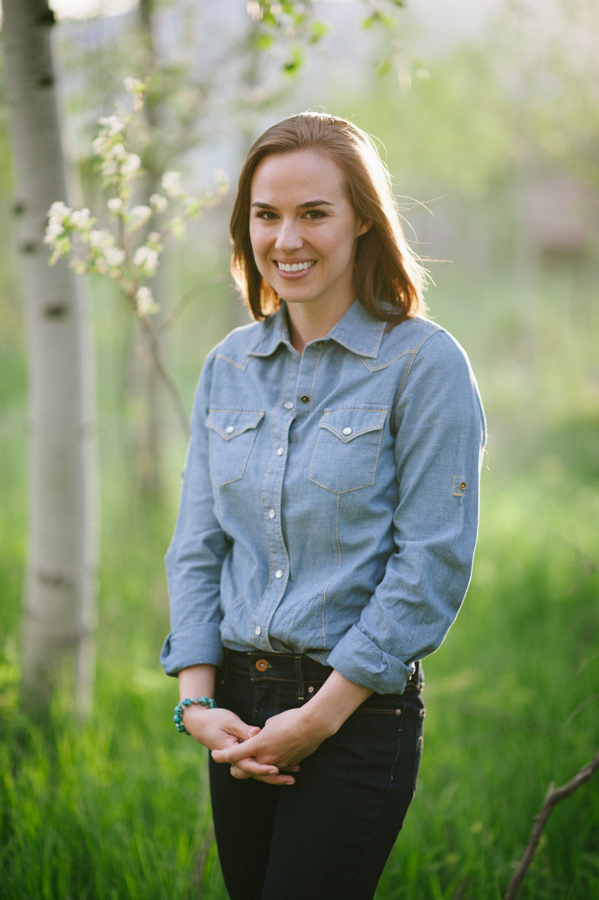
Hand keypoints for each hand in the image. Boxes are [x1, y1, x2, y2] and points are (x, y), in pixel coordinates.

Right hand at [184, 706, 293, 785]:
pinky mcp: (245, 753)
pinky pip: (260, 761)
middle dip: (274, 777)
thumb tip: (256, 733)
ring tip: (296, 773)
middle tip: (292, 778)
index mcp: (231, 752)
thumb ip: (243, 730)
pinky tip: (290, 763)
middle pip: (257, 772)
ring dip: (278, 773)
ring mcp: (241, 757)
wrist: (200, 723)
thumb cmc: (214, 719)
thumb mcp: (229, 721)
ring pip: (260, 770)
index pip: (248, 765)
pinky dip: (274, 763)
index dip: (262, 768)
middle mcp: (236, 759)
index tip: (276, 769)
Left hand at [211, 705, 333, 775]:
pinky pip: (277, 770)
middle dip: (237, 768)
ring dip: (256, 769)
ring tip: (251, 767)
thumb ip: (263, 733)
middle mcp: (265, 758)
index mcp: (257, 745)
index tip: (214, 755)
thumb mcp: (272, 722)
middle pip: (245, 769)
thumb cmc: (291, 719)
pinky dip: (273, 768)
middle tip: (231, 766)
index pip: (234, 754)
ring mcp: (277, 764)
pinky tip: (275, 766)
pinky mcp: (289, 765)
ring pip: (261, 772)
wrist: (313, 726)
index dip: (222, 756)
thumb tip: (262, 735)